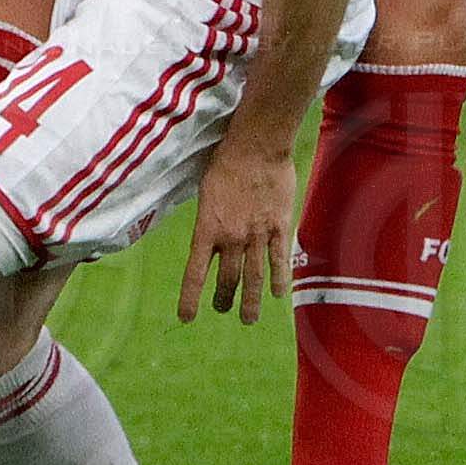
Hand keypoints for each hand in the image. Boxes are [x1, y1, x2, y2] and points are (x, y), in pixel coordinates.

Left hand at [179, 138, 296, 324]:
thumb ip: (208, 219)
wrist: (256, 145)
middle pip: (227, 279)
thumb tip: (208, 234)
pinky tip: (278, 295)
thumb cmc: (225, 161)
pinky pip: (279, 260)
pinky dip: (278, 280)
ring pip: (253, 278)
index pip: (194, 273)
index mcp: (207, 228)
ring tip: (248, 319)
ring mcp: (257, 234)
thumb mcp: (205, 191)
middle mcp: (231, 238)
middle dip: (223, 299)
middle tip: (222, 309)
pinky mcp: (279, 227)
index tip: (186, 317)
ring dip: (250, 301)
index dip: (190, 298)